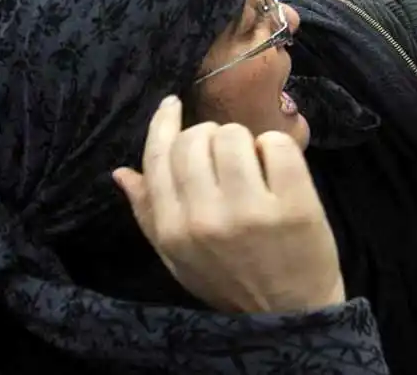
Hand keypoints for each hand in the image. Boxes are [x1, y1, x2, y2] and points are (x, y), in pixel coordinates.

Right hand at [113, 96, 344, 313]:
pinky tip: (278, 170)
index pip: (159, 157)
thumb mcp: (179, 258)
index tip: (173, 104)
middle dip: (210, 136)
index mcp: (173, 230)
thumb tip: (121, 171)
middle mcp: (206, 218)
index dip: (164, 123)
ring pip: (233, 135)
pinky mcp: (295, 205)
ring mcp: (251, 211)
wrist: (292, 312)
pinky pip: (276, 144)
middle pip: (195, 139)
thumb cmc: (232, 281)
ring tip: (253, 167)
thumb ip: (149, 215)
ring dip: (244, 141)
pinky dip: (277, 147)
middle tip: (227, 157)